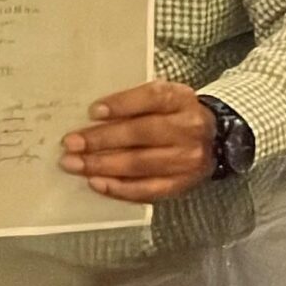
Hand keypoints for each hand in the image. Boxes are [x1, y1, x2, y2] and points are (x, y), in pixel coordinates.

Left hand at [58, 80, 215, 203]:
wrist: (214, 138)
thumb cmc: (174, 114)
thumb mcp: (163, 96)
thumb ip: (134, 101)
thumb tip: (91, 114)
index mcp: (180, 99)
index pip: (151, 98)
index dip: (121, 105)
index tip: (92, 111)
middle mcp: (188, 128)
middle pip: (142, 133)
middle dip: (102, 140)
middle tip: (70, 143)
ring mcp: (187, 160)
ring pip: (141, 164)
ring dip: (103, 166)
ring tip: (75, 165)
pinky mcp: (182, 184)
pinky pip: (148, 189)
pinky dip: (119, 188)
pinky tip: (97, 183)